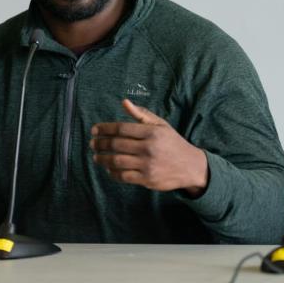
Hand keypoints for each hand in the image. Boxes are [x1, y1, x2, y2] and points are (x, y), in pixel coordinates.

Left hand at [90, 99, 207, 196]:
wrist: (191, 166)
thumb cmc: (172, 143)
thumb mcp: (160, 125)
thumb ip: (141, 114)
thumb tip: (124, 102)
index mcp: (151, 132)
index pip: (122, 128)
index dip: (105, 129)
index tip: (94, 130)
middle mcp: (149, 148)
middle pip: (117, 145)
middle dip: (100, 144)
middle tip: (92, 143)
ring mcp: (148, 165)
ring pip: (117, 161)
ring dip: (103, 159)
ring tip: (96, 157)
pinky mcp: (147, 180)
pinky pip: (123, 176)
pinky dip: (113, 173)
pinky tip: (108, 169)